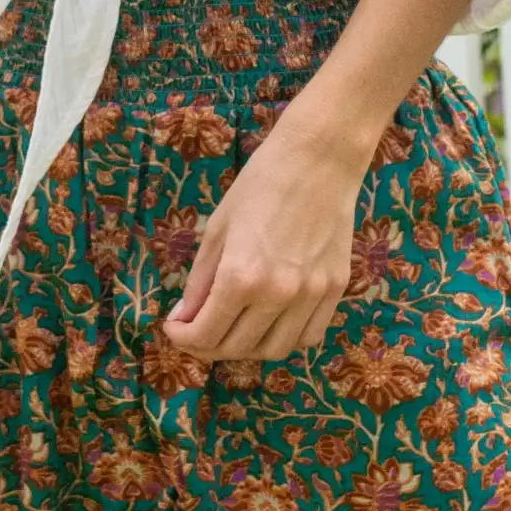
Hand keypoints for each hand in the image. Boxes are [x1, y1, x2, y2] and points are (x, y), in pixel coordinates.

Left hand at [162, 104, 367, 361]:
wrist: (319, 159)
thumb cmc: (260, 184)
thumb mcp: (217, 230)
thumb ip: (200, 280)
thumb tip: (186, 316)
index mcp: (241, 277)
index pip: (205, 333)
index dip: (182, 338)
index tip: (174, 328)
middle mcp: (277, 294)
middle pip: (237, 348)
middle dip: (207, 346)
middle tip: (197, 331)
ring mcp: (311, 295)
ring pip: (274, 351)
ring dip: (246, 350)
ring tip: (231, 332)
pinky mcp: (335, 288)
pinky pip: (308, 336)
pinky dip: (284, 340)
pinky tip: (269, 326)